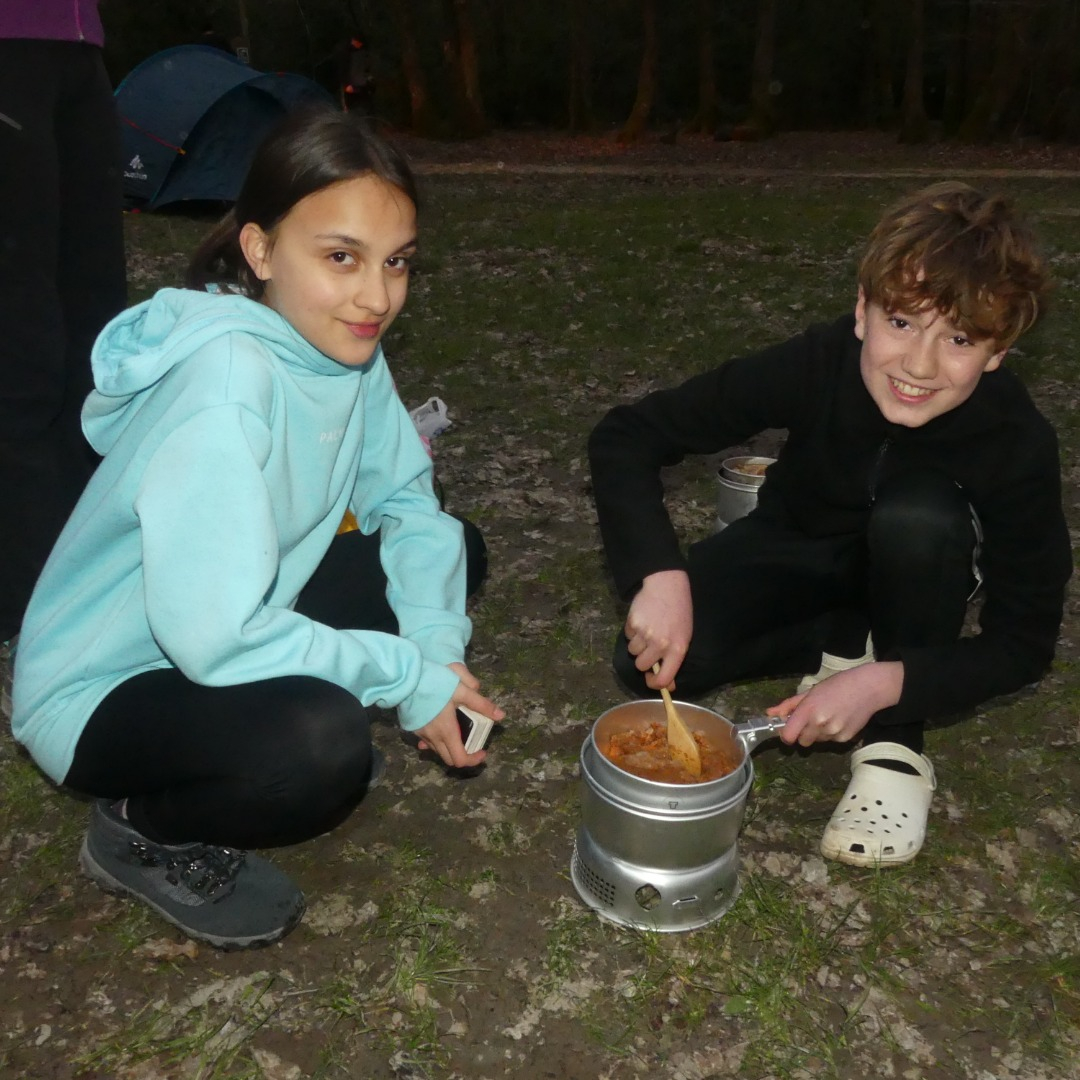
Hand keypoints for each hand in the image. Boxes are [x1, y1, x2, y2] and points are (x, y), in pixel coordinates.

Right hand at [415, 662, 504, 767]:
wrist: (406, 678)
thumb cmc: (436, 683)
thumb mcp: (462, 690)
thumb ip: (481, 704)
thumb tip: (500, 715)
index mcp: (447, 732)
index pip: (460, 759)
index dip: (474, 760)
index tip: (483, 751)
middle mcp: (433, 738)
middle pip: (449, 759)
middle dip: (464, 755)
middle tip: (473, 743)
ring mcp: (421, 734)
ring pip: (438, 750)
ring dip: (450, 747)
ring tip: (459, 732)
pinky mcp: (413, 727)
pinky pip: (427, 741)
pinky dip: (437, 741)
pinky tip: (440, 729)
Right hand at [624, 570, 692, 688]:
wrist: (667, 586)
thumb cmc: (679, 612)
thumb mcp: (683, 637)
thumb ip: (674, 660)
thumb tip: (669, 686)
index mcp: (677, 649)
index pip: (663, 679)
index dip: (655, 684)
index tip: (651, 679)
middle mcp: (661, 644)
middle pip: (641, 665)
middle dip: (643, 659)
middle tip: (649, 647)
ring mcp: (645, 634)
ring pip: (632, 651)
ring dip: (637, 644)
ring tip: (647, 630)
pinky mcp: (632, 623)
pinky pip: (628, 636)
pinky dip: (632, 631)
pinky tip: (642, 620)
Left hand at [766, 661, 903, 746]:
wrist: (868, 688)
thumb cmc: (837, 685)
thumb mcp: (810, 691)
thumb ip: (788, 705)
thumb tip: (769, 714)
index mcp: (808, 710)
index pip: (788, 736)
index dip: (785, 735)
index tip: (788, 729)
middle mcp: (819, 724)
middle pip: (802, 742)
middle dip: (803, 733)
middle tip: (812, 720)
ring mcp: (834, 733)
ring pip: (817, 742)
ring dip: (818, 733)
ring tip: (829, 716)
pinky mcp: (846, 738)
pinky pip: (831, 741)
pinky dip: (832, 734)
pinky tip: (840, 720)